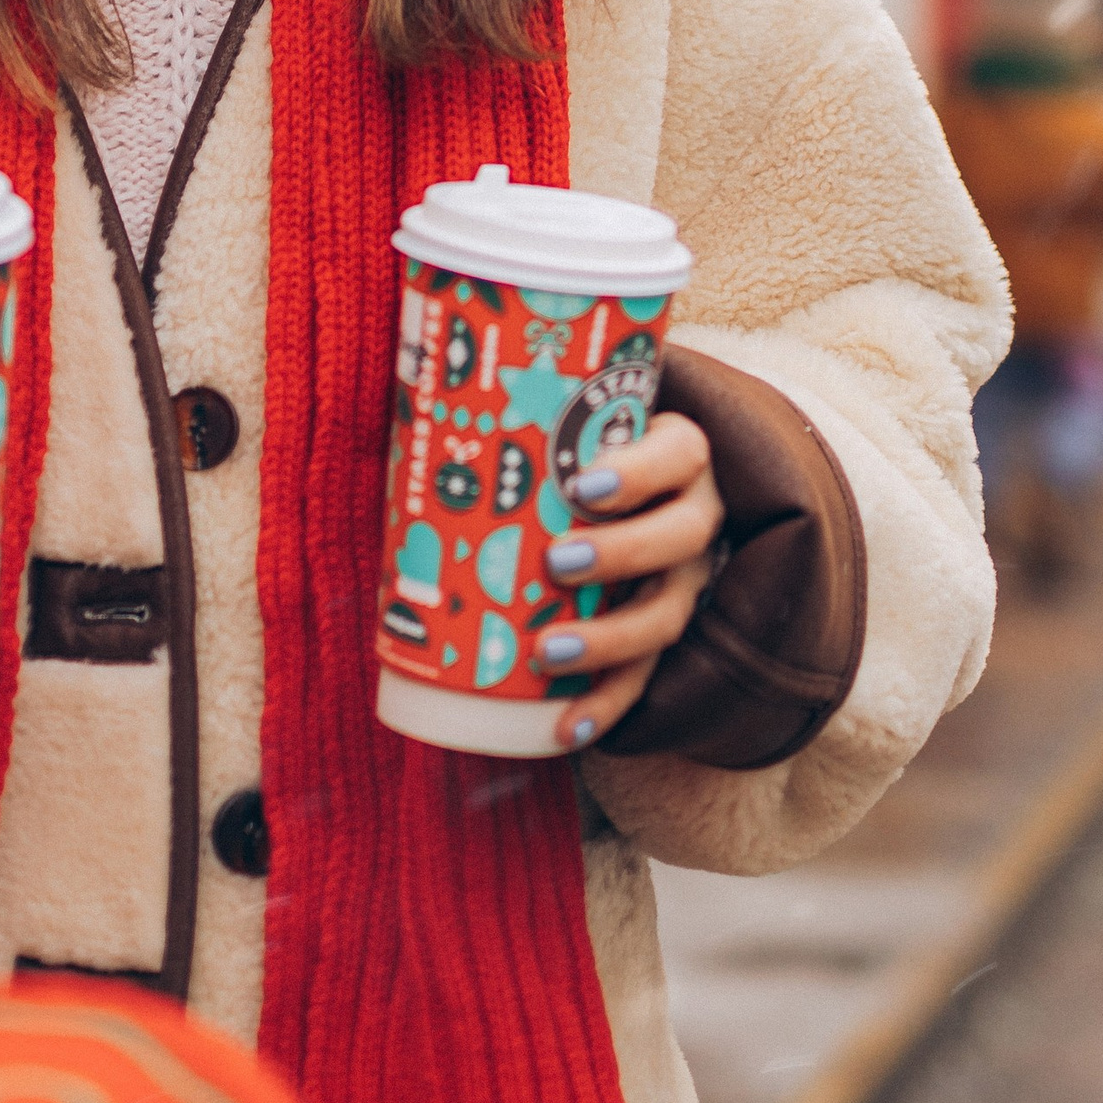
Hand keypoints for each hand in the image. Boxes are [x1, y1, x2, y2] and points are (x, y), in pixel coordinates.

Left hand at [534, 412, 723, 754]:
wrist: (627, 481)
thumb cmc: (578, 443)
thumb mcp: (566, 417)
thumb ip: (514, 402)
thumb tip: (409, 373)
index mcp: (676, 452)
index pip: (679, 453)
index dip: (640, 470)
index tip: (584, 483)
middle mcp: (693, 514)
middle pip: (683, 537)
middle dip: (622, 554)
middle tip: (555, 563)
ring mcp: (684, 578)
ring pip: (668, 615)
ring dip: (611, 640)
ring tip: (549, 652)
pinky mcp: (660, 629)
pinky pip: (645, 675)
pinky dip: (608, 704)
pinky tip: (567, 729)